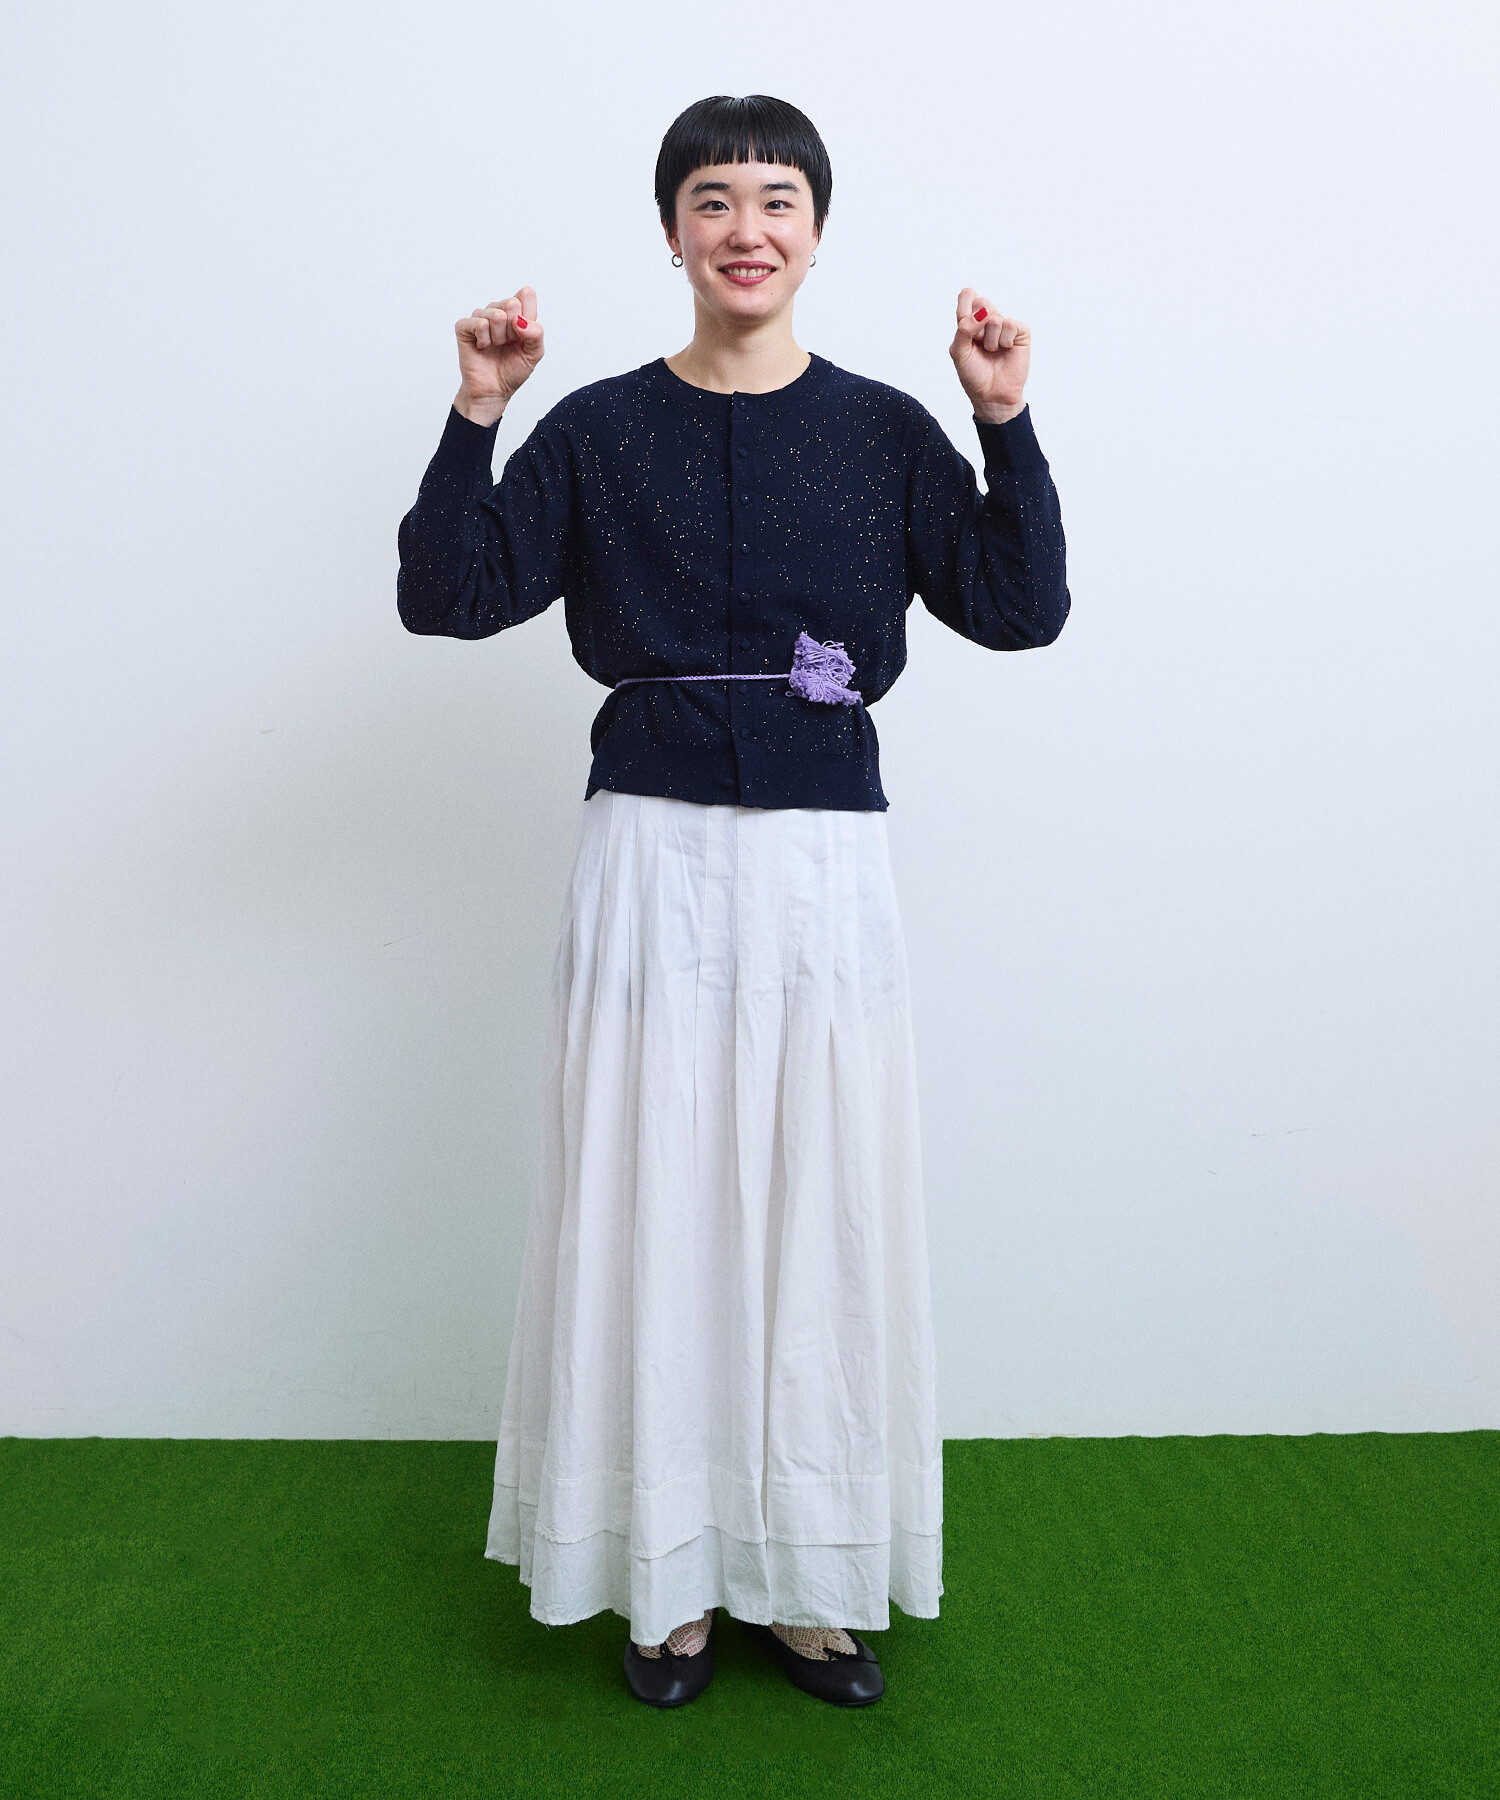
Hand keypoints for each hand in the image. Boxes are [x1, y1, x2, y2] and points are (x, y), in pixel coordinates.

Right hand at [454, 287, 542, 425]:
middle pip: (512, 303)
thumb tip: (519, 320)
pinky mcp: (464, 327)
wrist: (494, 391)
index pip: (527, 294)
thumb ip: (536, 334)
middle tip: (508, 343)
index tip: (523, 335)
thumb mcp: (534, 354)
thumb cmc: (512, 371)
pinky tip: (483, 347)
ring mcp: (480, 317)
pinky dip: (484, 339)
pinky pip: (479, 323)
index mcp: (517, 313)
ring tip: (495, 347)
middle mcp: (498, 311)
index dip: (528, 316)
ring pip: (496, 314)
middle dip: (513, 330)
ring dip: (499, 338)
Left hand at [949, 287, 1028, 424]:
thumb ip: (963, 330)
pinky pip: (1010, 325)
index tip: (965, 322)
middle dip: (977, 326)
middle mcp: (988, 320)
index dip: (965, 304)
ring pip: (995, 318)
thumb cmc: (974, 375)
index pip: (967, 298)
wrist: (992, 396)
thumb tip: (982, 313)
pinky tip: (1005, 350)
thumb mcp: (959, 353)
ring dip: (990, 340)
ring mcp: (1005, 325)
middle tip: (979, 343)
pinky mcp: (1020, 332)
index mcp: (970, 322)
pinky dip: (1004, 341)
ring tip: (992, 352)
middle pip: (982, 303)